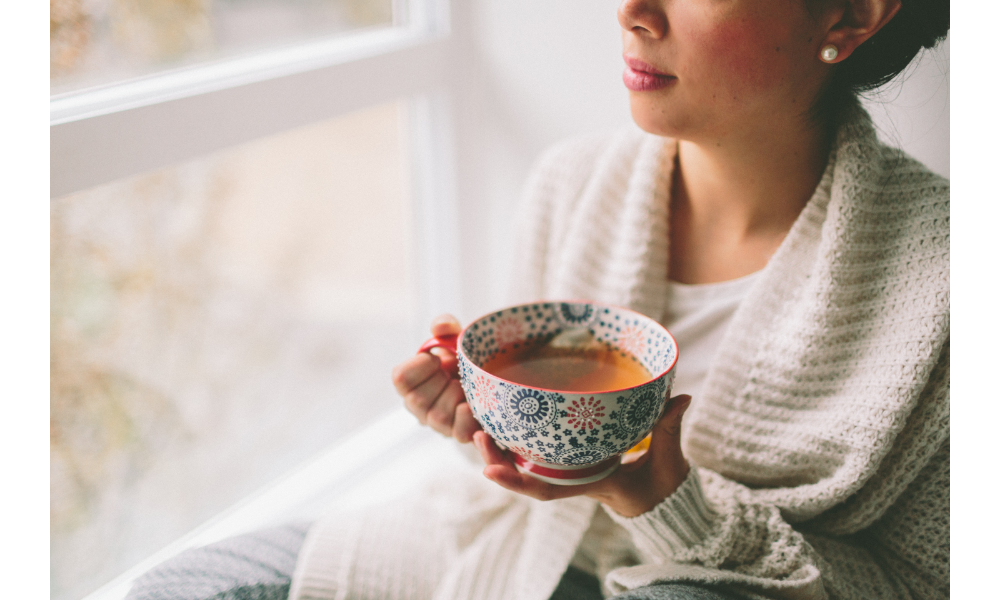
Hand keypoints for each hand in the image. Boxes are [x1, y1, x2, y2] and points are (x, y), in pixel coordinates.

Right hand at [391, 314, 481, 442]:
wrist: (490, 378)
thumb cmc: (462, 359)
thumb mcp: (453, 337)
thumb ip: (445, 326)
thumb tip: (442, 326)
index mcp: (410, 382)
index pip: (401, 379)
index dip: (420, 366)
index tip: (436, 358)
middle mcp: (419, 407)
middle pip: (418, 400)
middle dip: (440, 381)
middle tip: (455, 372)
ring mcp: (439, 424)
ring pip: (439, 416)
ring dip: (457, 396)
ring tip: (467, 386)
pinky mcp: (460, 434)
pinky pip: (460, 433)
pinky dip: (469, 418)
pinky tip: (474, 404)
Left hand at [472, 394, 692, 516]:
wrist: (665, 499)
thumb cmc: (664, 483)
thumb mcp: (669, 458)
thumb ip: (669, 428)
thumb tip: (680, 398)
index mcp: (592, 483)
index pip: (549, 490)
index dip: (519, 481)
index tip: (490, 472)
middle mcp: (575, 478)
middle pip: (527, 475)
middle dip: (498, 459)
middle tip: (477, 435)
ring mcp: (572, 469)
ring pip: (528, 463)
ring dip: (501, 448)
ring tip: (479, 426)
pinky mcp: (574, 457)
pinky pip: (541, 451)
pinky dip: (519, 439)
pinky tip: (503, 419)